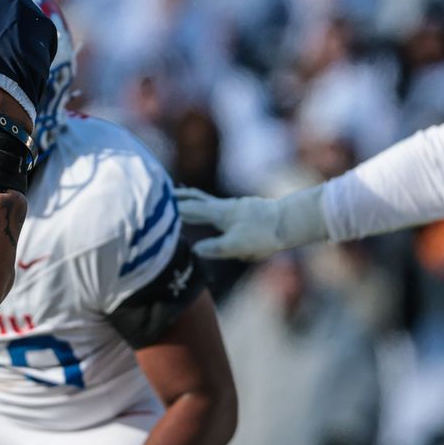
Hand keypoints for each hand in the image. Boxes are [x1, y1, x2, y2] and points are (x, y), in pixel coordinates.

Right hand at [174, 186, 327, 260]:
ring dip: (191, 197)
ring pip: (207, 199)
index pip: (189, 210)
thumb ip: (215, 248)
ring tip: (181, 196)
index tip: (154, 210)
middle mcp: (224, 206)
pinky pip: (217, 204)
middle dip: (177, 199)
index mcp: (218, 214)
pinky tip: (212, 209)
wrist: (290, 221)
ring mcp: (234, 205)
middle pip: (195, 199)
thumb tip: (194, 250)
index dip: (171, 210)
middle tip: (160, 195)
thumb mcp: (237, 247)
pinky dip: (206, 203)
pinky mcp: (244, 209)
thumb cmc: (264, 235)